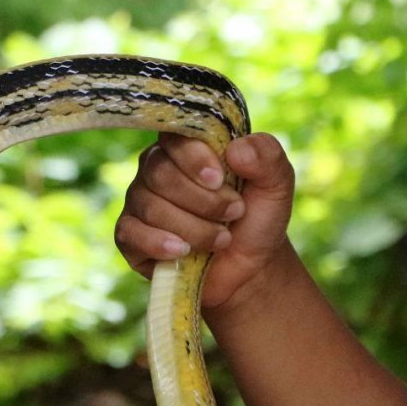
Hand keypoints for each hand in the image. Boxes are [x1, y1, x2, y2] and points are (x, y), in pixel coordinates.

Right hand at [114, 132, 295, 310]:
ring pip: (152, 206)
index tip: (219, 179)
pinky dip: (160, 243)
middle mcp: (156, 169)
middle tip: (234, 212)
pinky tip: (183, 252)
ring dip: (194, 228)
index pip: (174, 137)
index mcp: (187, 147)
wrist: (248, 267)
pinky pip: (131, 232)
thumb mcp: (276, 184)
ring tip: (222, 239)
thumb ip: (267, 157)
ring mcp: (140, 202)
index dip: (194, 158)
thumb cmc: (257, 219)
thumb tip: (236, 150)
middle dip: (203, 200)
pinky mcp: (130, 235)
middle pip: (161, 173)